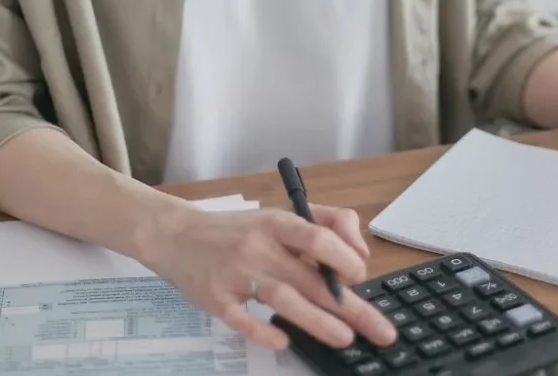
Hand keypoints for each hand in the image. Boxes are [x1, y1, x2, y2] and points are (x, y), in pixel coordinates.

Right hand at [140, 200, 398, 350]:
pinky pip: (241, 319)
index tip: (361, 276)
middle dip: (350, 305)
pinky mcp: (216, 299)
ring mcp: (236, 273)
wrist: (178, 235)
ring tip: (345, 338)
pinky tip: (283, 342)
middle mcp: (259, 245)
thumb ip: (324, 224)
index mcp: (277, 222)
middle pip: (309, 276)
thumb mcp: (280, 216)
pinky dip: (263, 331)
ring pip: (281, 298)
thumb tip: (360, 254)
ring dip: (316, 320)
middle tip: (379, 329)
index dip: (344, 256)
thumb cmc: (239, 230)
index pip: (317, 236)